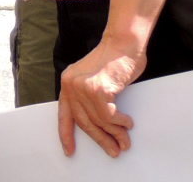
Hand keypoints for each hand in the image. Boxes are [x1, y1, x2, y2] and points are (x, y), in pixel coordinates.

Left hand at [57, 38, 143, 158]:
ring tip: (125, 141)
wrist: (123, 42)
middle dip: (100, 140)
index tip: (69, 151)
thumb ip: (90, 97)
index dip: (66, 134)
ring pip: (99, 121)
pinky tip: (127, 123)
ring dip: (115, 134)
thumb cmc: (113, 60)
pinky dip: (120, 123)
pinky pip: (110, 116)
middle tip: (114, 151)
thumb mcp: (94, 78)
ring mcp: (83, 87)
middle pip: (84, 122)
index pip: (64, 114)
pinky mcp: (98, 89)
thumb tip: (100, 126)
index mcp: (67, 83)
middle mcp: (71, 85)